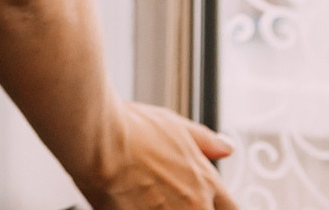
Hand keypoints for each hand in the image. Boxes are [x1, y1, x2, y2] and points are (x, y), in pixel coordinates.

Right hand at [78, 101, 235, 209]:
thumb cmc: (131, 129)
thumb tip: (225, 147)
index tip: (208, 202)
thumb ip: (204, 141)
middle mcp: (194, 205)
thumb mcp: (174, 125)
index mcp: (205, 183)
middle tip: (165, 196)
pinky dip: (138, 208)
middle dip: (189, 206)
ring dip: (162, 206)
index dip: (217, 206)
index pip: (230, 209)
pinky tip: (128, 200)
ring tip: (142, 195)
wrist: (97, 140)